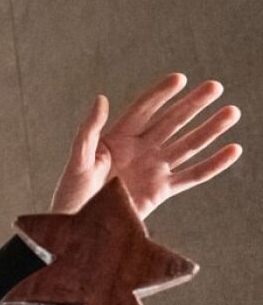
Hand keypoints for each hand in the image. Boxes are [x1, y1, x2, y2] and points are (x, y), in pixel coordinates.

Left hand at [50, 73, 241, 218]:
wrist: (79, 227)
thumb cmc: (72, 193)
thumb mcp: (77, 160)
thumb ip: (88, 130)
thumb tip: (101, 98)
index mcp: (118, 138)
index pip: (144, 110)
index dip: (160, 94)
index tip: (179, 78)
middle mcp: (141, 149)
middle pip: (172, 122)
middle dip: (193, 104)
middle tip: (215, 86)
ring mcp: (153, 168)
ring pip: (188, 145)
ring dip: (210, 129)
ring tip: (232, 112)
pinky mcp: (162, 190)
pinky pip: (193, 176)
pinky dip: (213, 164)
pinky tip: (233, 149)